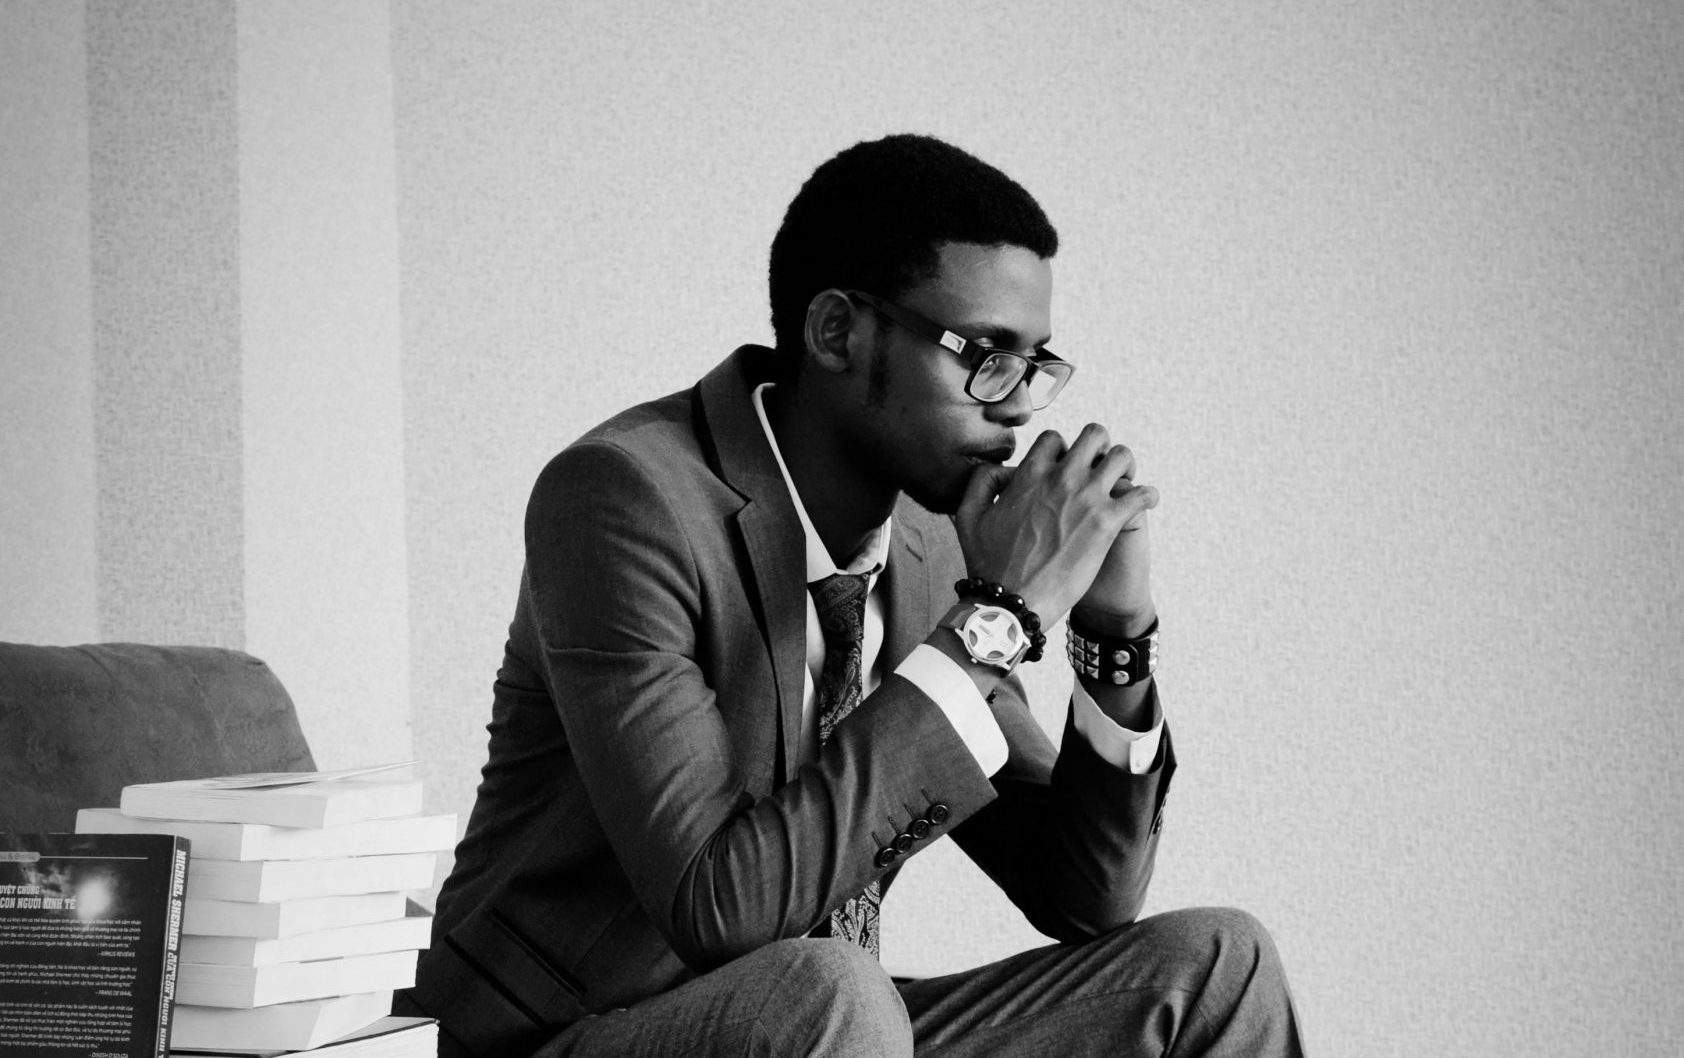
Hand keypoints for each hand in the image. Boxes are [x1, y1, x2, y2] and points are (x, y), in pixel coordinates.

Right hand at [953, 425, 1158, 625]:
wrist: (1011, 602)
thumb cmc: (988, 563)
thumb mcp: (969, 514)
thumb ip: (982, 480)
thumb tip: (1006, 468)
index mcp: (1029, 474)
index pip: (1056, 438)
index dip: (1061, 451)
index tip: (1064, 470)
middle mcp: (1060, 479)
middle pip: (1094, 435)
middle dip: (1099, 448)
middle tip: (1100, 469)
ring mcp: (1086, 499)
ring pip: (1122, 455)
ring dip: (1125, 467)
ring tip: (1123, 483)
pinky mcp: (1106, 524)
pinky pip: (1142, 494)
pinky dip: (1148, 496)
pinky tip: (1143, 504)